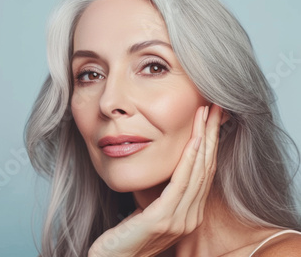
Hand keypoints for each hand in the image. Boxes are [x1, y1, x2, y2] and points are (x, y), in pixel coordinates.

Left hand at [88, 104, 222, 256]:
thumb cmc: (125, 235)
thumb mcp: (147, 209)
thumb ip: (159, 194)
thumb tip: (161, 170)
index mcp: (188, 214)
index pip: (203, 173)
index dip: (209, 144)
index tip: (211, 119)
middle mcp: (190, 217)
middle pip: (206, 168)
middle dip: (212, 135)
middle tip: (217, 108)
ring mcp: (179, 220)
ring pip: (198, 172)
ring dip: (204, 140)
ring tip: (208, 115)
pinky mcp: (162, 220)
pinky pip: (181, 184)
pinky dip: (190, 160)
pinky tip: (195, 141)